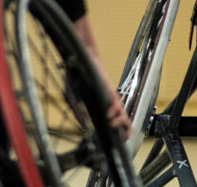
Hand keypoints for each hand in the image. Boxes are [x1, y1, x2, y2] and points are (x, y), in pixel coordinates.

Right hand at [73, 16, 132, 137]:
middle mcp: (108, 99)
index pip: (113, 118)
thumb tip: (80, 124)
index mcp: (102, 102)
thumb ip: (75, 110)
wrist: (80, 55)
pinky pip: (113, 99)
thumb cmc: (77, 75)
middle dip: (125, 129)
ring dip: (120, 121)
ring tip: (113, 128)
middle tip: (123, 140)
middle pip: (122, 117)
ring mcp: (108, 92)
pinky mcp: (107, 86)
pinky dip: (113, 109)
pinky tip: (109, 115)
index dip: (117, 130)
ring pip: (121, 110)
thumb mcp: (72, 95)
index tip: (118, 141)